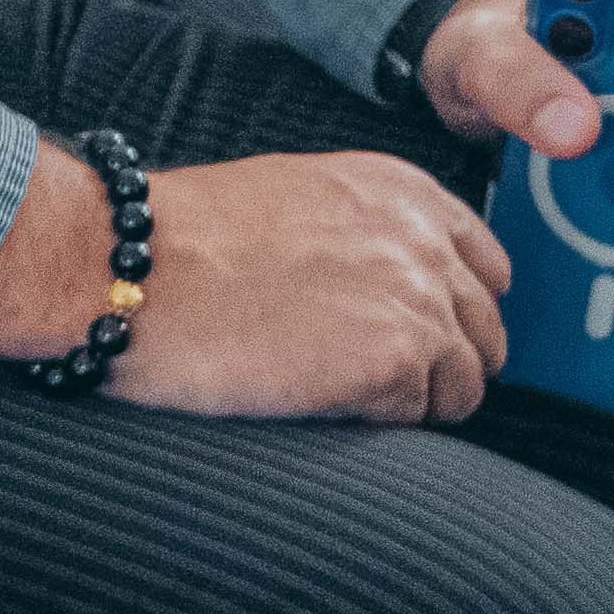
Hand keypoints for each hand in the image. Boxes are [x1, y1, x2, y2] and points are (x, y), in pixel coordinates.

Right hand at [106, 150, 509, 423]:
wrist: (126, 266)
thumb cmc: (179, 238)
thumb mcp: (295, 199)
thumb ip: (362, 230)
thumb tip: (386, 285)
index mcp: (401, 192)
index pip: (488, 267)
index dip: (451, 310)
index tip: (414, 332)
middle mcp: (423, 240)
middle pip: (485, 332)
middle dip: (438, 362)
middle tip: (369, 376)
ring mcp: (418, 302)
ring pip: (464, 386)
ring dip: (411, 400)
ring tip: (338, 395)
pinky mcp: (395, 363)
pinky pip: (420, 418)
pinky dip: (377, 421)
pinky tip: (319, 402)